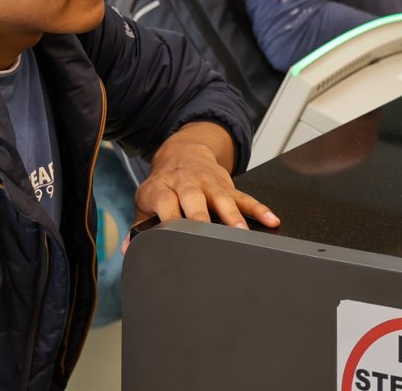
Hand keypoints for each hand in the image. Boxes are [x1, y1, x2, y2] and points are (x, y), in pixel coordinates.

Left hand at [134, 123, 278, 229]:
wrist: (183, 152)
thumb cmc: (163, 185)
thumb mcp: (147, 201)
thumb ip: (140, 225)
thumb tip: (129, 249)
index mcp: (162, 188)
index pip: (164, 202)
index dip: (168, 219)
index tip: (173, 240)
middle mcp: (186, 183)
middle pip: (193, 199)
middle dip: (201, 219)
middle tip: (208, 240)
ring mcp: (209, 183)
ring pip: (222, 199)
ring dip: (232, 216)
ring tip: (241, 234)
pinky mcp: (227, 185)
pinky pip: (245, 197)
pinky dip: (259, 208)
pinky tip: (271, 220)